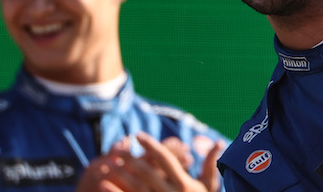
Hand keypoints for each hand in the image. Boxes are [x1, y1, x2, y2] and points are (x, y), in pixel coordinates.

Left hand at [76, 133, 223, 191]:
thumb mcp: (209, 187)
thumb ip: (210, 165)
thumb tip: (219, 142)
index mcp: (184, 183)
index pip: (165, 159)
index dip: (151, 145)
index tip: (138, 135)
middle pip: (147, 171)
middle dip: (131, 158)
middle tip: (117, 148)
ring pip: (136, 186)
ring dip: (120, 174)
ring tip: (107, 164)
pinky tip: (103, 185)